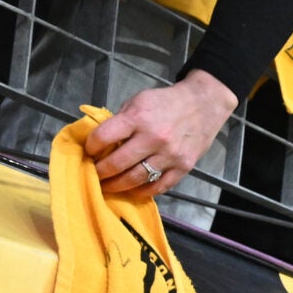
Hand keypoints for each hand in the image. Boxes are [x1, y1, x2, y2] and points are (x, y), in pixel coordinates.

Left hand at [89, 70, 236, 197]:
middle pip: (117, 164)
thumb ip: (121, 120)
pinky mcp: (183, 167)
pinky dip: (142, 191)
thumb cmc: (167, 102)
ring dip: (117, 185)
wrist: (204, 105)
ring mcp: (170, 155)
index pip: (104, 137)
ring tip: (108, 186)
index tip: (89, 152)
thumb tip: (102, 142)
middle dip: (100, 172)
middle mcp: (154, 138)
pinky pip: (158, 186)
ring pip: (136, 179)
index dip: (91, 147)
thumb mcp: (139, 101)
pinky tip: (132, 190)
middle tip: (94, 174)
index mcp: (139, 117)